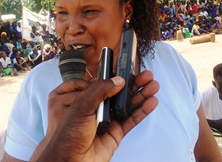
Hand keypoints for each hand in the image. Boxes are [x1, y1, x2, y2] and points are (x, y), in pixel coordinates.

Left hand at [39, 75, 158, 161]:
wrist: (70, 161)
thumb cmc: (68, 135)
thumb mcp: (81, 106)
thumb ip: (99, 91)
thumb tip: (117, 80)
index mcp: (85, 99)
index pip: (104, 84)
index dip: (117, 76)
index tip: (129, 69)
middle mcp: (97, 108)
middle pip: (119, 93)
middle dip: (134, 84)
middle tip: (147, 75)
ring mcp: (108, 120)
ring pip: (128, 105)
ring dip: (141, 95)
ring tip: (153, 85)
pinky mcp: (116, 133)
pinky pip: (131, 120)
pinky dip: (142, 111)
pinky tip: (151, 102)